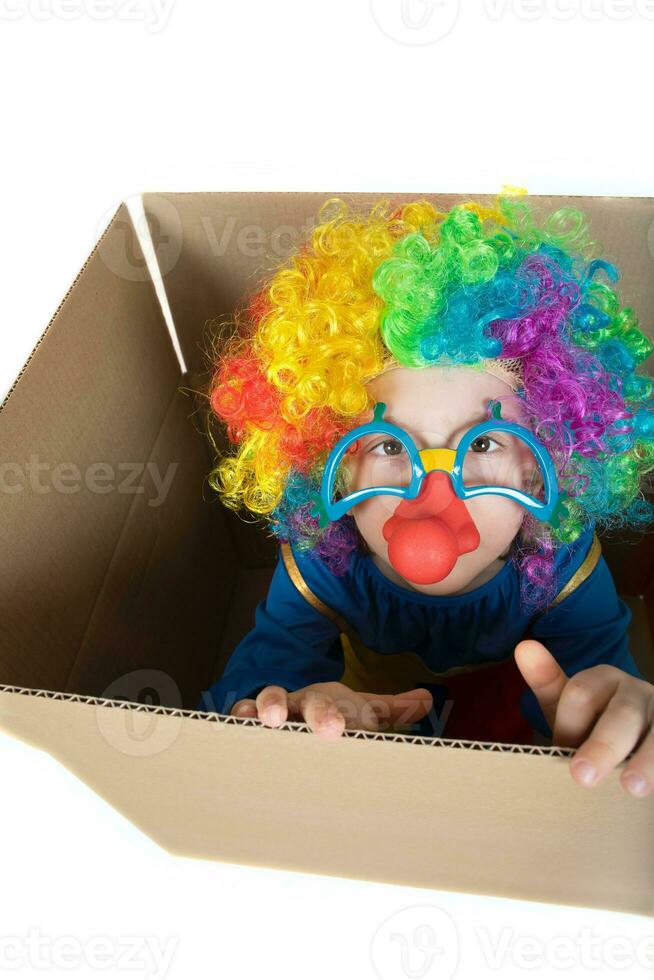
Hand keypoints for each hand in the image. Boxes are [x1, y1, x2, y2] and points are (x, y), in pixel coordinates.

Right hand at [230, 682, 433, 740]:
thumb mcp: (362, 711)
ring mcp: (274, 712)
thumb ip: (391, 709)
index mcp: (326, 701)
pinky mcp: (252, 725)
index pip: (328, 705)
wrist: (300, 710)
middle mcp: (300, 703)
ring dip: (264, 707)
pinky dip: (236, 717)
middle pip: (303, 704)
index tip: (338, 730)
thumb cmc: (334, 715)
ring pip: (267, 701)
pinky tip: (233, 722)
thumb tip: (427, 700)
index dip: (330, 716)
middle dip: (309, 716)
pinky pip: (240, 716)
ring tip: (265, 718)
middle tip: (318, 728)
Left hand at [515, 639, 653, 797]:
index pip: (582, 694)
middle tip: (582, 777)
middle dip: (601, 747)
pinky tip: (653, 786)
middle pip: (621, 715)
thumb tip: (524, 647)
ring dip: (646, 760)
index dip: (568, 727)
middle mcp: (637, 691)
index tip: (561, 755)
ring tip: (633, 787)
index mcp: (605, 679)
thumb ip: (547, 683)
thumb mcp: (569, 709)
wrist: (636, 745)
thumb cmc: (596, 725)